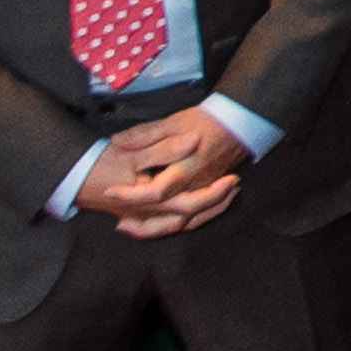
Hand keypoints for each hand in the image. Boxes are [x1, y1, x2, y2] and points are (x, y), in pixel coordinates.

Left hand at [91, 112, 245, 236]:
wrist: (241, 122)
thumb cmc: (207, 121)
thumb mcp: (173, 122)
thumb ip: (145, 134)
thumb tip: (117, 142)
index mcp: (186, 170)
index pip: (156, 192)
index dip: (131, 195)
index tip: (109, 192)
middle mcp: (196, 187)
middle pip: (171, 217)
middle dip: (144, 226)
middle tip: (119, 224)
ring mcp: (204, 192)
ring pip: (184, 221)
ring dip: (158, 230)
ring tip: (133, 229)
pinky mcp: (209, 192)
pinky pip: (195, 217)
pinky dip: (176, 224)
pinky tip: (160, 223)